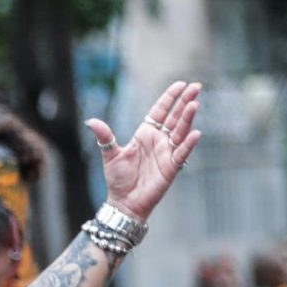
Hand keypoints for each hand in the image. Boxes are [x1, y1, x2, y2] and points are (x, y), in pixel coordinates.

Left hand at [90, 80, 201, 219]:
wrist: (124, 201)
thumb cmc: (118, 179)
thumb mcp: (110, 155)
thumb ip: (105, 137)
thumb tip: (90, 121)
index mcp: (145, 134)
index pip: (160, 111)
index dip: (170, 98)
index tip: (180, 84)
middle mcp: (159, 140)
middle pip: (175, 117)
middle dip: (185, 101)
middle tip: (196, 86)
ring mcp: (167, 152)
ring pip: (181, 131)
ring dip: (188, 118)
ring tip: (194, 103)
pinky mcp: (172, 166)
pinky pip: (182, 153)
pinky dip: (188, 143)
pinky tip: (196, 133)